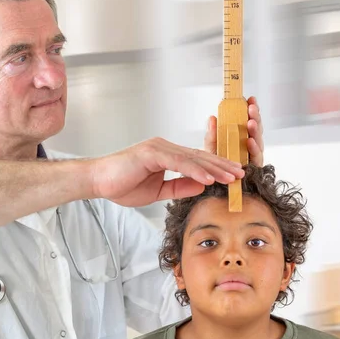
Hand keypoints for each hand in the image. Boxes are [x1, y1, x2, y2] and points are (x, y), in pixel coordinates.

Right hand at [91, 137, 244, 206]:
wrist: (98, 182)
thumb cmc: (122, 185)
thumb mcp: (158, 191)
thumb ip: (179, 187)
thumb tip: (201, 187)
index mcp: (167, 155)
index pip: (197, 162)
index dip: (217, 169)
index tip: (233, 177)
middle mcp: (165, 148)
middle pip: (199, 157)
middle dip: (222, 166)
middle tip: (241, 174)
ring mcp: (159, 148)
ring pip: (192, 158)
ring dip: (213, 168)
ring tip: (231, 177)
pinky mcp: (151, 152)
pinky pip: (178, 163)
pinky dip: (194, 171)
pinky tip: (208, 179)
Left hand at [204, 96, 263, 166]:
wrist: (215, 184)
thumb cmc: (216, 166)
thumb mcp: (212, 148)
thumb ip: (212, 135)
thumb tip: (212, 117)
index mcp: (241, 137)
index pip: (249, 120)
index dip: (251, 109)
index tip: (251, 99)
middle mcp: (250, 145)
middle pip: (256, 128)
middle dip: (255, 117)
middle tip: (251, 108)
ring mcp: (253, 156)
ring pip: (258, 140)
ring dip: (255, 130)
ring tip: (251, 122)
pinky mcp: (255, 168)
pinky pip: (256, 157)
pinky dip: (253, 148)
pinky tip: (249, 141)